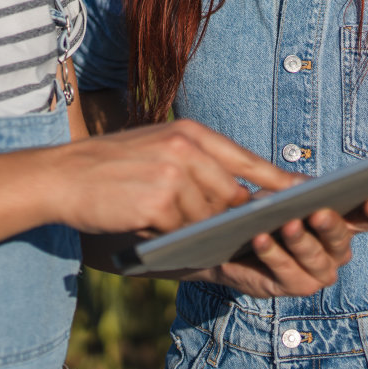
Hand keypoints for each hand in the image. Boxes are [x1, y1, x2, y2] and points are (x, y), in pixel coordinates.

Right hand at [45, 118, 299, 234]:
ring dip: (192, 227)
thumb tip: (240, 194)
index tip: (305, 197)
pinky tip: (151, 228)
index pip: (247, 160)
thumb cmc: (110, 166)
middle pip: (231, 195)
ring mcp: (173, 174)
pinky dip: (171, 236)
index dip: (277, 182)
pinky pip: (182, 231)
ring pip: (207, 217)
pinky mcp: (158, 202)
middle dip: (225, 216)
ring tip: (164, 221)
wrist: (61, 176)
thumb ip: (197, 164)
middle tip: (218, 230)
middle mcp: (186, 148)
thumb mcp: (158, 148)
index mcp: (190, 132)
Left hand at [192, 196, 367, 298]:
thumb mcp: (282, 191)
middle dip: (331, 225)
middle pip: (342, 238)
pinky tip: (261, 239)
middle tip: (319, 213)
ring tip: (287, 225)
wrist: (234, 242)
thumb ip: (298, 186)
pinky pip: (288, 272)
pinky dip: (273, 255)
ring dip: (300, 241)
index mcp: (344, 223)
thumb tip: (305, 186)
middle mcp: (338, 250)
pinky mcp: (296, 286)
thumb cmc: (268, 212)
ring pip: (316, 258)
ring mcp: (320, 272)